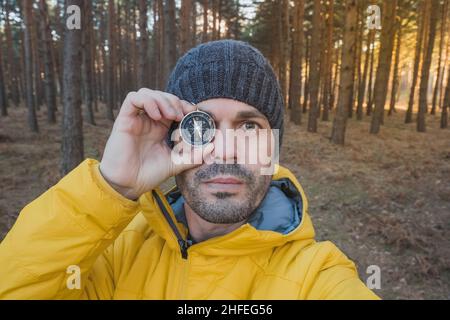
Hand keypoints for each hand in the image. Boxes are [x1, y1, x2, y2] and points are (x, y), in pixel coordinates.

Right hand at [99, 88, 213, 199]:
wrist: (129, 185)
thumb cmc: (149, 174)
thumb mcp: (177, 163)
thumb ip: (194, 156)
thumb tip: (213, 147)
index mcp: (160, 127)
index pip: (173, 105)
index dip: (184, 104)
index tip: (194, 112)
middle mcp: (148, 120)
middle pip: (162, 96)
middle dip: (175, 101)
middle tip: (182, 115)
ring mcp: (136, 119)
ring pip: (148, 93)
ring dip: (162, 100)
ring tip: (171, 115)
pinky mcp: (124, 120)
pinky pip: (132, 99)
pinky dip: (147, 101)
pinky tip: (156, 115)